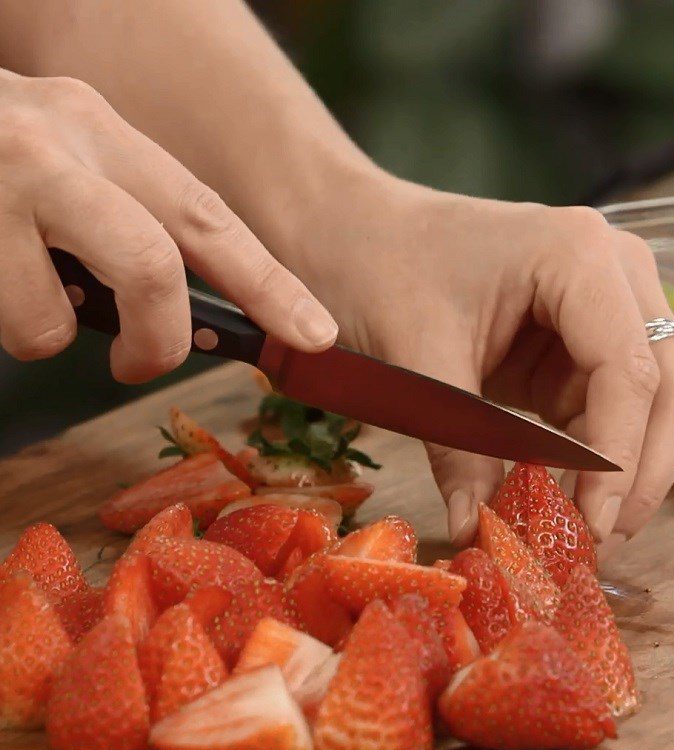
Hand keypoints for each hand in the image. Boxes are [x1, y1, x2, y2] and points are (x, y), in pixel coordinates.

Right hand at [0, 69, 336, 381]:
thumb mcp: (71, 165)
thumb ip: (129, 220)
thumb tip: (183, 319)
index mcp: (102, 132)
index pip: (209, 218)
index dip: (268, 284)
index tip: (314, 334)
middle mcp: (51, 150)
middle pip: (151, 268)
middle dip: (159, 339)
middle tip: (144, 365)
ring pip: (51, 323)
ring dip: (45, 334)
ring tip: (21, 297)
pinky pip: (2, 323)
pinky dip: (5, 323)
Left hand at [297, 177, 673, 544]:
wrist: (352, 233)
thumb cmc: (378, 268)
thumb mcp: (418, 358)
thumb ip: (458, 448)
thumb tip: (477, 529)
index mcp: (577, 255)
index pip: (630, 369)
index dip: (619, 459)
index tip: (591, 525)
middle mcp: (611, 271)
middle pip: (666, 384)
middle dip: (640, 469)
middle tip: (598, 538)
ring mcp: (600, 304)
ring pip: (650, 401)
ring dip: (623, 468)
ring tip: (583, 529)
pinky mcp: (577, 339)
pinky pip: (605, 404)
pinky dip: (591, 454)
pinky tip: (563, 494)